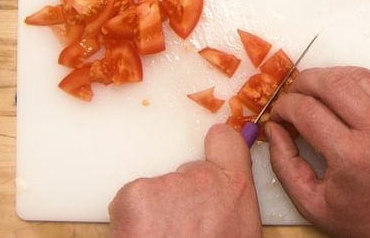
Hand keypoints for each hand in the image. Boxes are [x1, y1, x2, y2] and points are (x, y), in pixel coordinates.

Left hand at [108, 123, 260, 237]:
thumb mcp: (238, 234)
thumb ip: (232, 206)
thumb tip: (223, 196)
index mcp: (235, 188)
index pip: (225, 141)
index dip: (215, 147)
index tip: (209, 154)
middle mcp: (202, 177)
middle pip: (184, 174)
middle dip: (179, 200)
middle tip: (181, 235)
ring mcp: (167, 183)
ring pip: (156, 192)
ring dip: (154, 216)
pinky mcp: (135, 194)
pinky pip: (130, 201)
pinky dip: (131, 223)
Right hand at [266, 66, 369, 237]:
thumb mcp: (315, 206)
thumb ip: (285, 165)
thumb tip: (273, 129)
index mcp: (351, 156)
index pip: (305, 110)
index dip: (284, 107)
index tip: (279, 114)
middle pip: (331, 83)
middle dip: (303, 83)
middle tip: (295, 96)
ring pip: (358, 76)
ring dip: (331, 77)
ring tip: (319, 92)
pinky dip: (360, 80)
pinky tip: (349, 93)